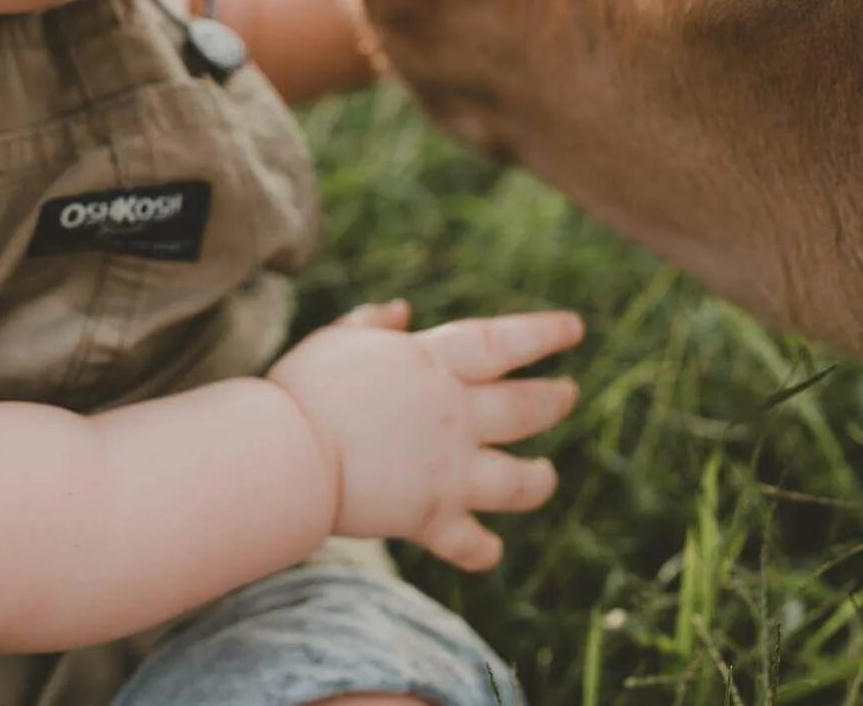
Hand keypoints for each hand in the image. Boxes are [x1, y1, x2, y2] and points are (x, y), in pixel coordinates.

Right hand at [266, 300, 583, 571]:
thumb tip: (403, 310)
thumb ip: (372, 323)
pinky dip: (481, 551)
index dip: (544, 334)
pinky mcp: (430, 517)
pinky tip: (490, 552)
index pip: (504, 342)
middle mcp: (454, 414)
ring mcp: (448, 469)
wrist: (287, 453)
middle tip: (568, 395)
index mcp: (434, 364)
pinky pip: (468, 542)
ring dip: (540, 479)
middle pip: (526, 408)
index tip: (574, 330)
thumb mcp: (338, 340)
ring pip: (519, 480)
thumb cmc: (304, 389)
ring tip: (547, 475)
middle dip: (554, 400)